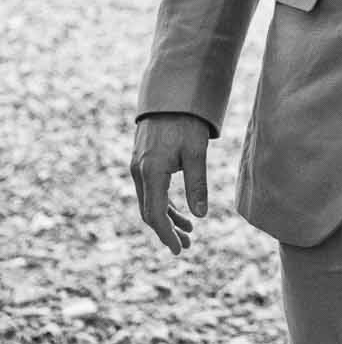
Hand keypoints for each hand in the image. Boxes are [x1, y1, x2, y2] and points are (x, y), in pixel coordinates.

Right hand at [130, 113, 211, 255]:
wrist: (171, 94)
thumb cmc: (186, 121)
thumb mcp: (196, 152)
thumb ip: (197, 184)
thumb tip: (201, 215)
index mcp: (150, 172)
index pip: (155, 214)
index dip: (167, 234)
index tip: (179, 249)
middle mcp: (139, 172)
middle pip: (149, 211)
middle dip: (167, 230)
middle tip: (187, 244)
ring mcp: (139, 166)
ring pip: (150, 201)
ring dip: (167, 217)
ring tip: (189, 230)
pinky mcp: (143, 160)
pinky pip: (151, 189)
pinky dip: (163, 202)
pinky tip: (180, 210)